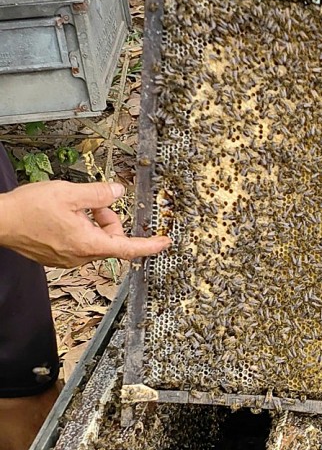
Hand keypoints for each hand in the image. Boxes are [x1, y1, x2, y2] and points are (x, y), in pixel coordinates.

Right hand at [0, 181, 169, 267]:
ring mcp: (69, 258)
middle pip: (112, 240)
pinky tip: (65, 216)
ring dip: (94, 222)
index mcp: (88, 244)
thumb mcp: (70, 193)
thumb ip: (99, 193)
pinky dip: (81, 228)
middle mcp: (81, 256)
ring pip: (96, 240)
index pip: (129, 248)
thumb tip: (118, 192)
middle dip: (110, 220)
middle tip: (95, 203)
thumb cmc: (28, 210)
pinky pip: (81, 242)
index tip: (165, 243)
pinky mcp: (59, 256)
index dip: (150, 245)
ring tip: (75, 207)